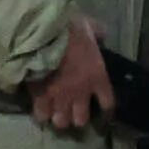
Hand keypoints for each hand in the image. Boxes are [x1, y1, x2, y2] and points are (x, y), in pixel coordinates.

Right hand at [29, 14, 113, 130]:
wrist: (44, 35)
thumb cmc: (69, 30)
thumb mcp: (90, 27)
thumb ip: (98, 33)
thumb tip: (102, 34)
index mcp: (97, 78)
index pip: (107, 103)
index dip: (106, 109)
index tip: (103, 110)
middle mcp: (80, 93)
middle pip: (81, 119)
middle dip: (78, 118)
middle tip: (74, 113)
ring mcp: (60, 97)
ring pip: (61, 121)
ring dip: (60, 118)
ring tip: (56, 114)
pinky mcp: (40, 96)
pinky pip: (42, 114)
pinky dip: (41, 113)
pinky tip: (41, 110)